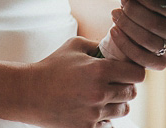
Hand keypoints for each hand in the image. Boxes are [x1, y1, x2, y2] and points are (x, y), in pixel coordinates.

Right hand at [21, 36, 144, 127]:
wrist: (29, 93)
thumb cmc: (52, 66)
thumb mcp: (75, 46)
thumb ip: (98, 45)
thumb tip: (117, 47)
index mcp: (99, 70)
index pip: (136, 74)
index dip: (134, 72)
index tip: (128, 71)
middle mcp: (100, 92)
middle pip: (132, 93)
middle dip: (126, 87)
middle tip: (116, 83)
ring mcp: (93, 113)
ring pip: (122, 110)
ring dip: (116, 103)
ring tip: (104, 96)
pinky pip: (108, 124)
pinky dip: (104, 117)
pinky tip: (93, 109)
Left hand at [109, 0, 165, 69]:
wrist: (145, 32)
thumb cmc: (150, 6)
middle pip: (155, 24)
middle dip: (133, 11)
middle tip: (122, 2)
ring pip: (147, 40)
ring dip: (127, 25)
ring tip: (115, 13)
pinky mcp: (161, 64)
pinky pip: (140, 57)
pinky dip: (124, 43)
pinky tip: (113, 30)